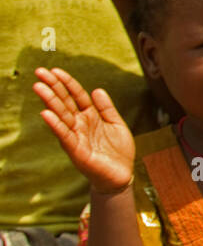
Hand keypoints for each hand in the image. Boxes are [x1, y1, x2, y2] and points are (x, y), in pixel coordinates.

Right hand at [34, 67, 134, 193]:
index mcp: (90, 116)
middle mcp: (80, 124)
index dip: (67, 83)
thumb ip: (106, 108)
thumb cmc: (118, 150)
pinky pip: (64, 135)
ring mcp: (76, 136)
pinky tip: (46, 114)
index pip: (76, 96)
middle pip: (65, 102)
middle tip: (39, 72)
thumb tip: (97, 89)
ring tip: (39, 87)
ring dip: (50, 101)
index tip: (55, 70)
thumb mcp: (116, 124)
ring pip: (61, 116)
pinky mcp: (76, 150)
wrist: (121, 175)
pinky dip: (55, 124)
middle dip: (53, 87)